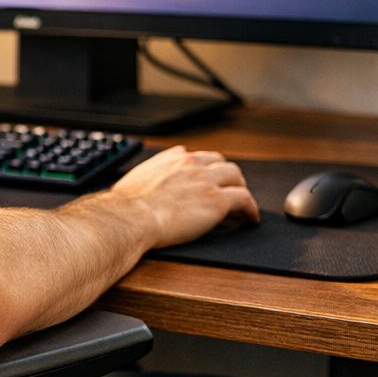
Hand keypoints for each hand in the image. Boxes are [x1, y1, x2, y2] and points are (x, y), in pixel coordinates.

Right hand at [109, 146, 259, 248]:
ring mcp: (206, 181)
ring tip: (242, 206)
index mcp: (173, 159)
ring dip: (241, 190)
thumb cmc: (127, 205)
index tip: (211, 180)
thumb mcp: (137, 177)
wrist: (129, 217)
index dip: (209, 170)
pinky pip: (244, 199)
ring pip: (237, 178)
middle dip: (228, 178)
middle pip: (223, 164)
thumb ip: (153, 168)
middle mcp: (192, 165)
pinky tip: (250, 218)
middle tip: (230, 193)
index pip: (200, 157)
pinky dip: (251, 209)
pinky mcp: (217, 201)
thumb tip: (157, 168)